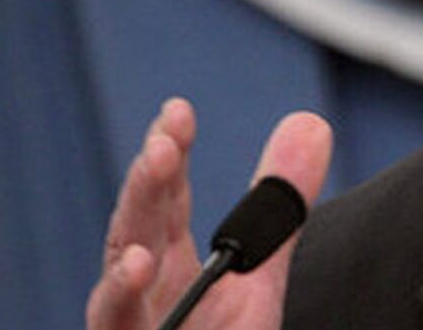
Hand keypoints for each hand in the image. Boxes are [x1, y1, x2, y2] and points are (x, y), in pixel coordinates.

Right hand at [86, 99, 332, 329]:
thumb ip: (279, 208)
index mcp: (166, 265)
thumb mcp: (258, 277)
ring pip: (112, 307)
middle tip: (163, 149)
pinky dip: (124, 316)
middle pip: (133, 240)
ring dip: (122, 277)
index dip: (167, 155)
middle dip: (143, 196)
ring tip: (140, 253)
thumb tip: (310, 122)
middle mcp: (138, 298)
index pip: (163, 202)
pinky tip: (135, 283)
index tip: (177, 112)